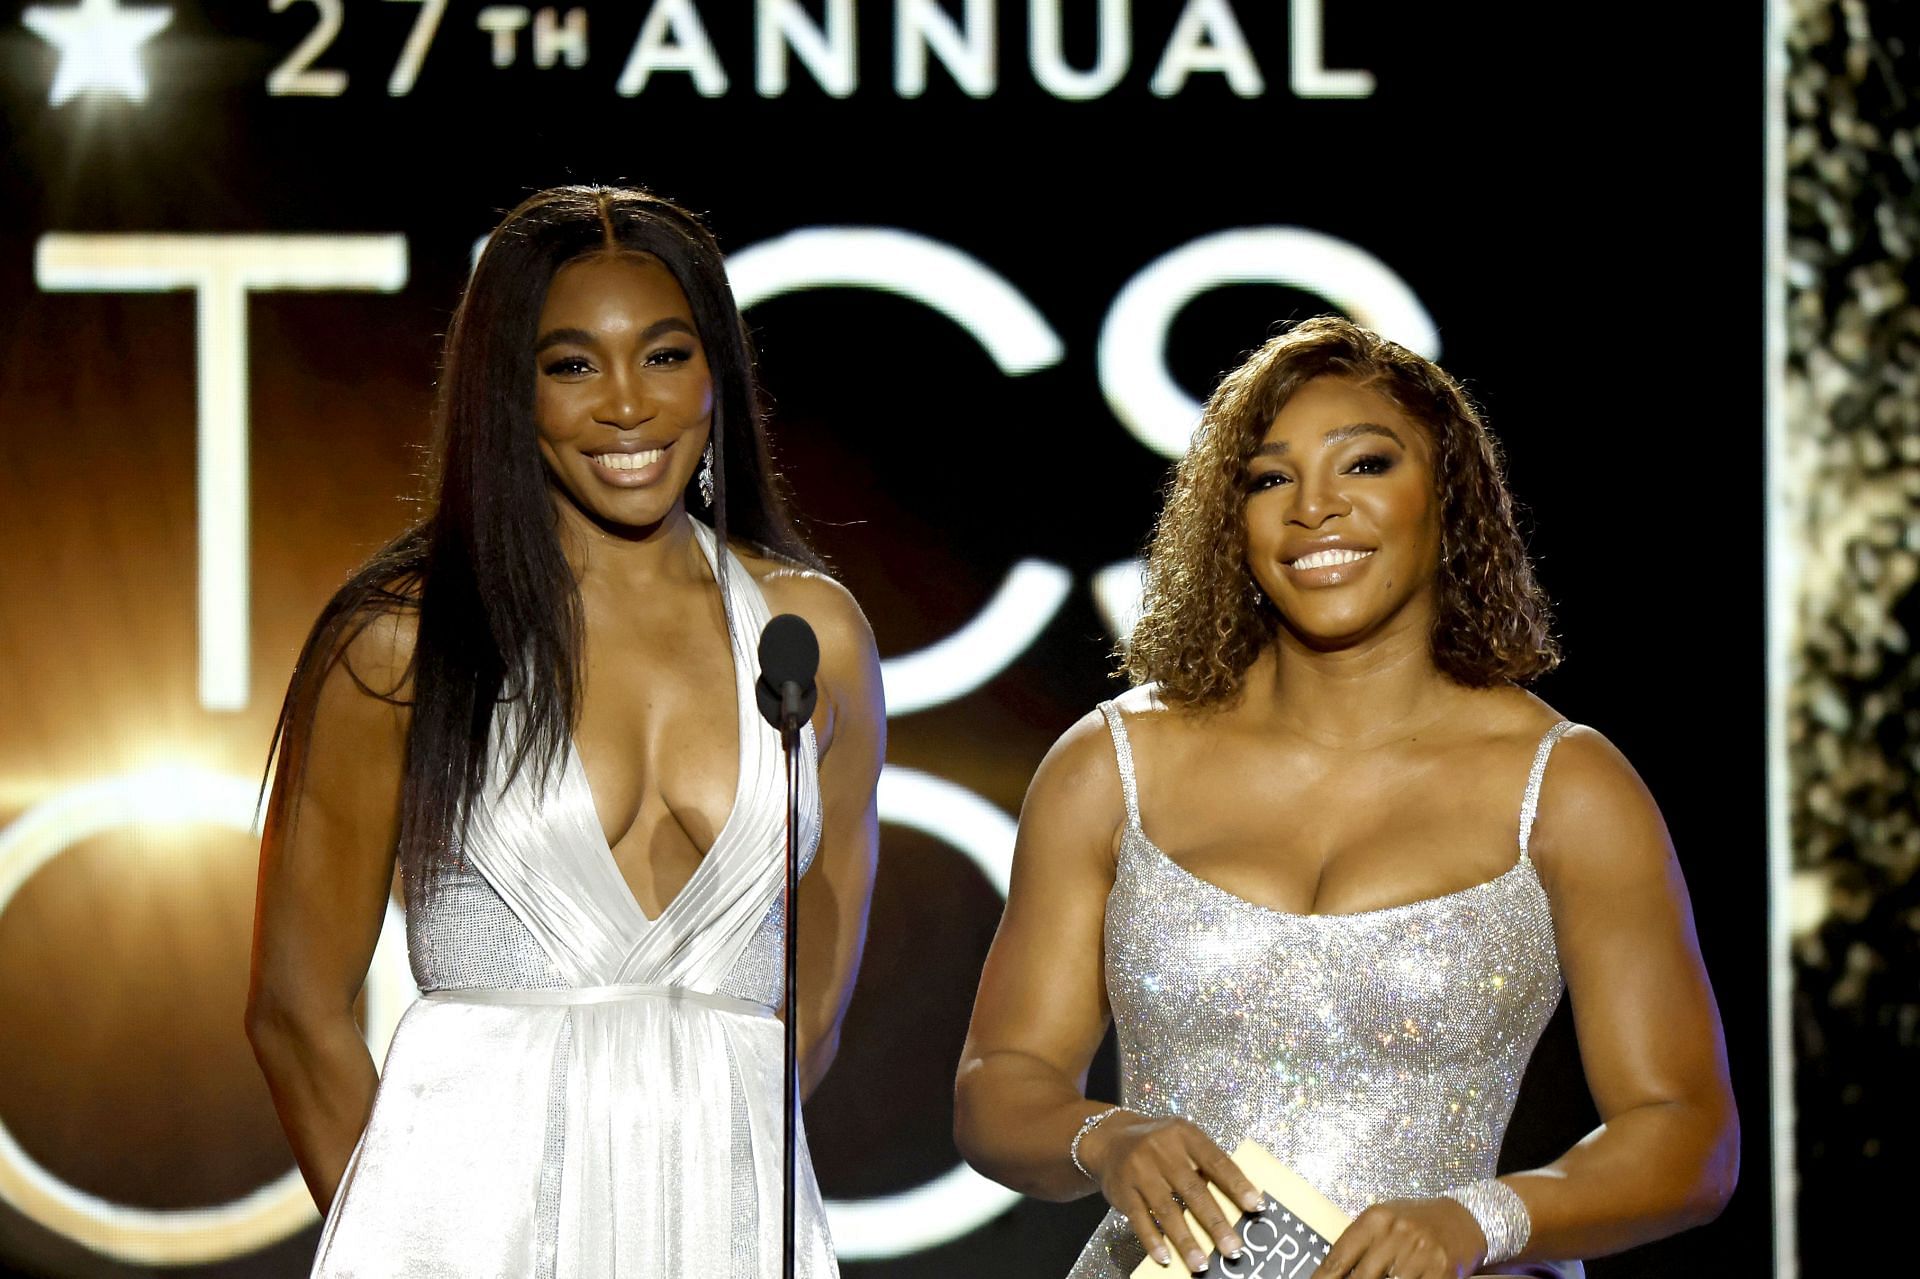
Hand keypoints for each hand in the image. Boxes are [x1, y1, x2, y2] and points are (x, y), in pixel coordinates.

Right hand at [1077, 1111, 1262, 1273]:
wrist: (1109, 1139)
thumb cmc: (1158, 1144)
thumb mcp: (1182, 1140)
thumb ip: (1206, 1163)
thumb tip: (1239, 1200)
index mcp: (1185, 1135)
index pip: (1216, 1162)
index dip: (1237, 1185)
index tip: (1256, 1207)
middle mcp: (1162, 1151)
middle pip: (1194, 1191)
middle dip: (1216, 1223)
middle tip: (1233, 1249)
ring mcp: (1139, 1171)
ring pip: (1167, 1211)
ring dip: (1186, 1240)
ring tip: (1202, 1264)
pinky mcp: (1122, 1191)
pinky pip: (1140, 1220)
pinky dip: (1153, 1241)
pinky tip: (1166, 1258)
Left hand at [1315, 1196, 1487, 1278]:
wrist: (1463, 1218)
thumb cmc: (1415, 1221)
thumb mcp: (1384, 1221)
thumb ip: (1360, 1243)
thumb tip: (1332, 1271)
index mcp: (1376, 1219)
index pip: (1340, 1257)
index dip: (1325, 1278)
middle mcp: (1397, 1233)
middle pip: (1361, 1277)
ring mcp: (1421, 1253)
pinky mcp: (1441, 1271)